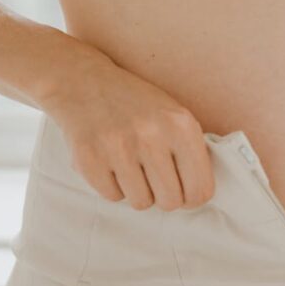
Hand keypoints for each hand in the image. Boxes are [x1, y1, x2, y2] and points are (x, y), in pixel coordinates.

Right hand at [39, 51, 214, 211]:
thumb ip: (191, 152)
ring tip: (131, 167)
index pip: (200, 189)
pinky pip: (113, 196)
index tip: (183, 192)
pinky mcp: (89, 159)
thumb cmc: (136, 105)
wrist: (84, 82)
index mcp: (180, 125)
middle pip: (171, 202)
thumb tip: (199, 196)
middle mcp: (151, 135)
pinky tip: (110, 163)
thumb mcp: (173, 115)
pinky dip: (113, 186)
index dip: (192, 197)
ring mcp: (118, 148)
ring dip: (137, 191)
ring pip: (141, 203)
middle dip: (163, 196)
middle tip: (154, 180)